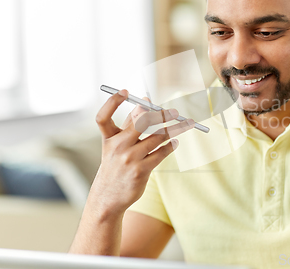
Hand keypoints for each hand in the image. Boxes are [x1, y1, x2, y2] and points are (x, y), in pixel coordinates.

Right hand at [89, 89, 194, 214]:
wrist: (108, 197)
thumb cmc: (115, 166)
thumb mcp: (115, 146)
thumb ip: (129, 125)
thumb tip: (145, 103)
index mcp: (109, 138)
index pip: (104, 116)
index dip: (112, 102)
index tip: (125, 91)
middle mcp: (117, 146)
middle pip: (141, 122)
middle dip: (161, 114)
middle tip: (175, 112)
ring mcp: (129, 159)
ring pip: (158, 137)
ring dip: (174, 129)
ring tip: (186, 124)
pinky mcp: (141, 170)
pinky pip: (161, 153)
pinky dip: (171, 145)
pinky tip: (176, 142)